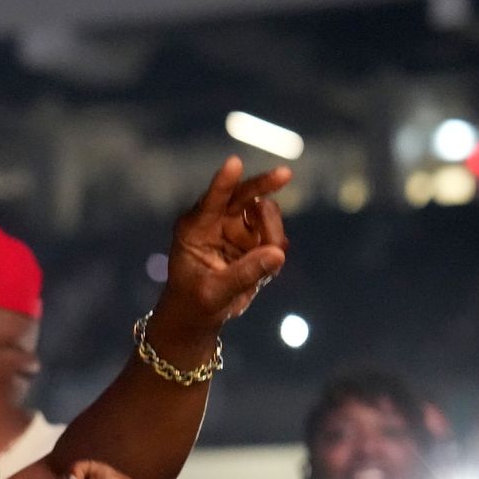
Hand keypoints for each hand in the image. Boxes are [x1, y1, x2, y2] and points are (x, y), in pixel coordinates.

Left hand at [155, 157, 291, 333]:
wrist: (199, 315)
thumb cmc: (194, 303)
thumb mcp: (213, 293)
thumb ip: (244, 274)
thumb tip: (278, 254)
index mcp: (194, 229)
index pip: (211, 201)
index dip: (224, 182)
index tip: (234, 163)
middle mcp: (215, 222)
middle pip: (243, 194)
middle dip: (263, 184)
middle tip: (285, 174)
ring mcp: (236, 228)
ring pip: (266, 215)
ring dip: (272, 234)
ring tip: (266, 263)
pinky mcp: (253, 239)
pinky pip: (275, 235)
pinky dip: (276, 249)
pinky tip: (268, 265)